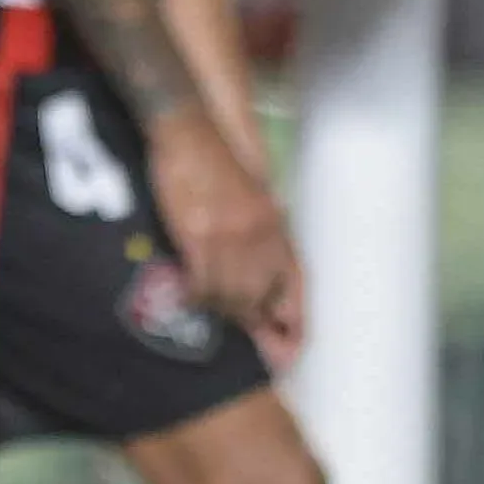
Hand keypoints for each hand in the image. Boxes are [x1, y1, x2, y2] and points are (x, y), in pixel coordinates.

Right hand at [149, 107, 297, 340]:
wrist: (189, 134)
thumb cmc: (218, 161)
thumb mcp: (255, 196)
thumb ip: (263, 230)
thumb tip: (263, 267)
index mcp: (276, 224)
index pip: (294, 284)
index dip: (295, 320)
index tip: (292, 349)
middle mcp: (258, 235)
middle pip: (261, 297)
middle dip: (253, 323)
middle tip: (246, 344)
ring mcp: (228, 238)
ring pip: (231, 295)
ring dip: (222, 311)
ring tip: (212, 315)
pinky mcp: (197, 237)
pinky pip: (202, 283)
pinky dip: (196, 296)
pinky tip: (188, 297)